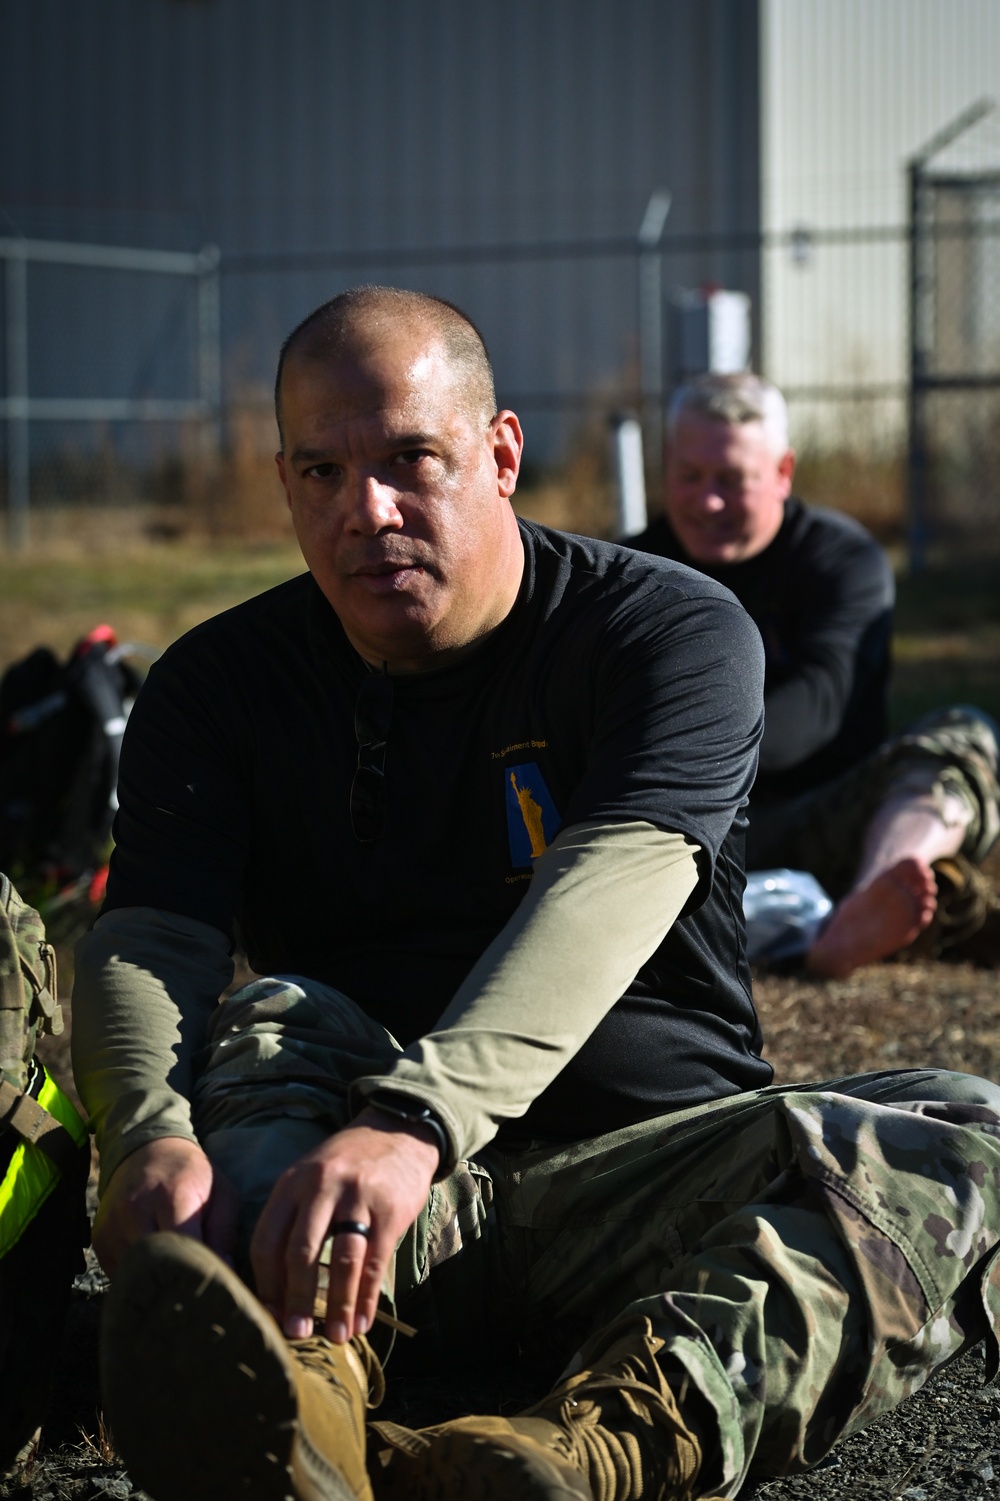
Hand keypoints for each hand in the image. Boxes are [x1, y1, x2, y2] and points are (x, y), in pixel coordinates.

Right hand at [92, 1136, 238, 1277]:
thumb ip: (224, 1234)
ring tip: (171, 1270)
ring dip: (154, 1278)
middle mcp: (135, 1211)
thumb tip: (225, 1274)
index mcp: (171, 1197)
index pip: (183, 1251)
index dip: (199, 1272)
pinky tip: (151, 1262)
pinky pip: (118, 1273)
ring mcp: (112, 1226)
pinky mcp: (99, 1238)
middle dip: (176, 1280)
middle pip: (155, 1267)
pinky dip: (136, 1275)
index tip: (211, 1280)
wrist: (148, 1151)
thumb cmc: (191, 1175)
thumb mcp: (221, 1194)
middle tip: (192, 1284)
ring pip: (135, 1274)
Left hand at [250, 1108, 438, 1344]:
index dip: (265, 1283)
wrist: (398, 1132)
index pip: (267, 1239)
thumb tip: (278, 1286)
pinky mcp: (390, 1209)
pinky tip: (363, 1320)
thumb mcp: (310, 1178)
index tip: (268, 1314)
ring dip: (338, 1304)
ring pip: (342, 1260)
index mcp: (293, 1183)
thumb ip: (293, 1219)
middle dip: (297, 1299)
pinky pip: (375, 1260)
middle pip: (301, 1252)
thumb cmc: (346, 1165)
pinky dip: (367, 1296)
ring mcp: (358, 1197)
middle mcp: (322, 1187)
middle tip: (296, 1333)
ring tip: (336, 1336)